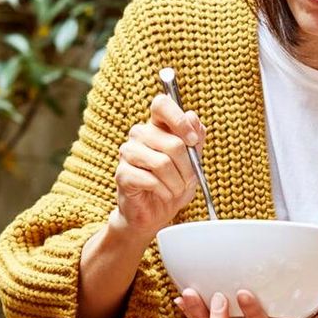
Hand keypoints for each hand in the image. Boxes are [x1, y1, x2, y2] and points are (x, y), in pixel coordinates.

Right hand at [108, 93, 206, 245]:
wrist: (155, 213)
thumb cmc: (173, 185)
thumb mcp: (193, 162)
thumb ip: (195, 139)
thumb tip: (193, 116)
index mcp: (156, 126)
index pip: (161, 104)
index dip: (179, 119)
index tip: (193, 140)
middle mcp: (139, 134)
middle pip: (171, 142)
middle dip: (187, 167)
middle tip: (189, 180)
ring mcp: (128, 153)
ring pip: (162, 163)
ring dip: (176, 182)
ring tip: (176, 190)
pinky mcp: (122, 174)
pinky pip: (150, 180)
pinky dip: (164, 191)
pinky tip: (164, 195)